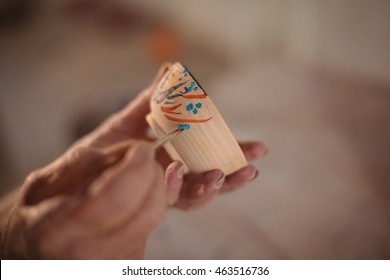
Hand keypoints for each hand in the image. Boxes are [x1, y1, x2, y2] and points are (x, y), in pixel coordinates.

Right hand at [1, 141, 166, 258]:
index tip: (142, 148)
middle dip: (154, 174)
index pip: (114, 200)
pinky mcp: (132, 263)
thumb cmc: (37, 215)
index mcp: (56, 231)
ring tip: (138, 173)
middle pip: (148, 211)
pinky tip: (136, 193)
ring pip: (156, 216)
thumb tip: (134, 150)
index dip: (136, 169)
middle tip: (145, 156)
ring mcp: (115, 263)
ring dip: (156, 186)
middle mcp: (89, 254)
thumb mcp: (46, 181)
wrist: (38, 252)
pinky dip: (153, 200)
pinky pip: (155, 224)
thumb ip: (89, 162)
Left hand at [71, 64, 267, 209]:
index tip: (258, 149)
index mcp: (175, 158)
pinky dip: (173, 185)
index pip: (211, 157)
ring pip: (193, 197)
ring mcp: (158, 193)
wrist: (71, 177)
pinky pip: (163, 198)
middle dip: (232, 175)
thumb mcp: (128, 121)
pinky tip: (176, 169)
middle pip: (209, 180)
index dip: (234, 153)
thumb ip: (150, 100)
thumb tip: (170, 68)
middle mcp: (171, 179)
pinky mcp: (141, 203)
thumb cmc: (101, 149)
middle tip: (252, 169)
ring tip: (219, 176)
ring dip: (210, 188)